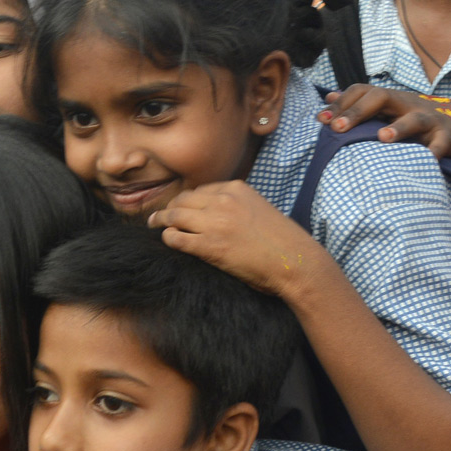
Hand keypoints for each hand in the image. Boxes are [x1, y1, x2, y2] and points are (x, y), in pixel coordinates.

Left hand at [148, 181, 324, 299]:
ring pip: (174, 216)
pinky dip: (168, 238)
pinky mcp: (208, 246)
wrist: (295, 261)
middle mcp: (222, 201)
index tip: (179, 206)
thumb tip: (213, 210)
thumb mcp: (258, 208)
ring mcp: (214, 223)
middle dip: (169, 208)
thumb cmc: (281, 241)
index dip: (186, 200)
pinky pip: (176, 238)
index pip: (200, 190)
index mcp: (236, 188)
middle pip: (182, 200)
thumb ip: (235, 204)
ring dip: (161, 221)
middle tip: (159, 216)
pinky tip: (168, 241)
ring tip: (154, 225)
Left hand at [320, 84, 450, 160]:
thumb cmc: (413, 120)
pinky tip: (426, 159)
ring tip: (382, 138)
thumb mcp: (387, 110)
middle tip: (337, 128)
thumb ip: (359, 104)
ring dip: (399, 128)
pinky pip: (441, 144)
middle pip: (382, 97)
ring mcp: (430, 119)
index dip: (341, 103)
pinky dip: (434, 151)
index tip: (321, 119)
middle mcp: (408, 104)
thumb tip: (329, 97)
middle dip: (358, 112)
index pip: (361, 91)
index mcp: (390, 99)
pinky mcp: (448, 137)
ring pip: (414, 119)